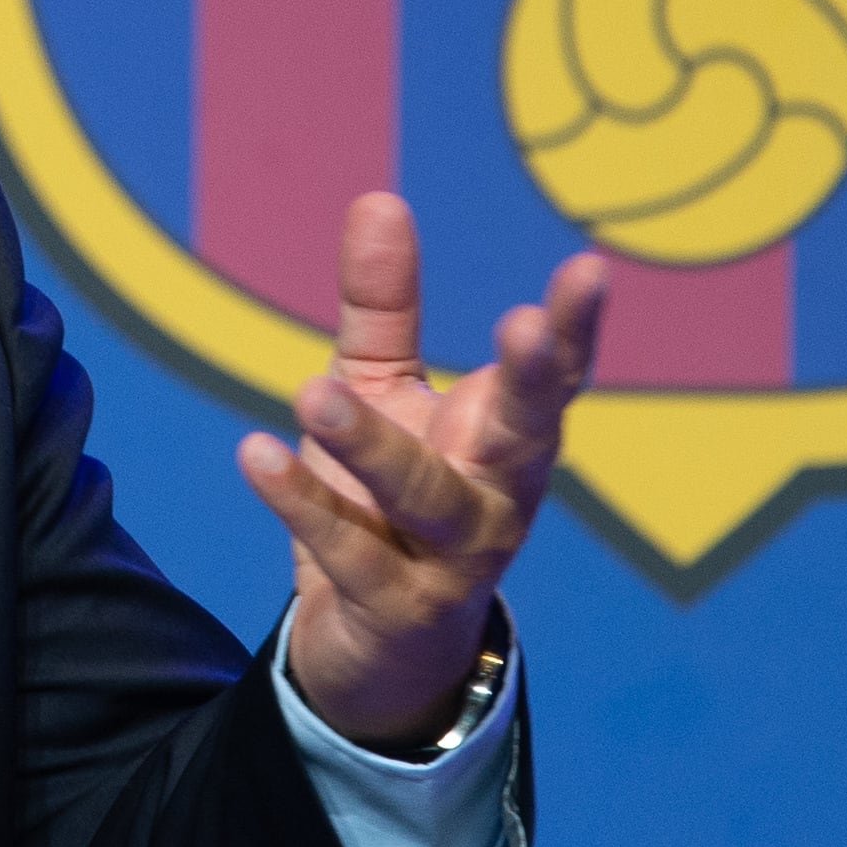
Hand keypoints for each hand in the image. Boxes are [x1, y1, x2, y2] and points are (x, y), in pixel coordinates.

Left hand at [236, 196, 604, 751]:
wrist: (379, 649)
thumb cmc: (392, 499)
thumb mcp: (380, 389)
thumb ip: (382, 305)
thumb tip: (377, 198)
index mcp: (506, 438)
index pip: (552, 376)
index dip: (574, 326)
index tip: (589, 269)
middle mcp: (498, 499)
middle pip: (528, 437)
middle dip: (531, 382)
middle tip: (521, 325)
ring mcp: (453, 562)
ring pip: (428, 501)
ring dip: (375, 448)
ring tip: (314, 391)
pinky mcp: (395, 610)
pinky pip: (351, 555)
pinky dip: (304, 506)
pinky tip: (257, 454)